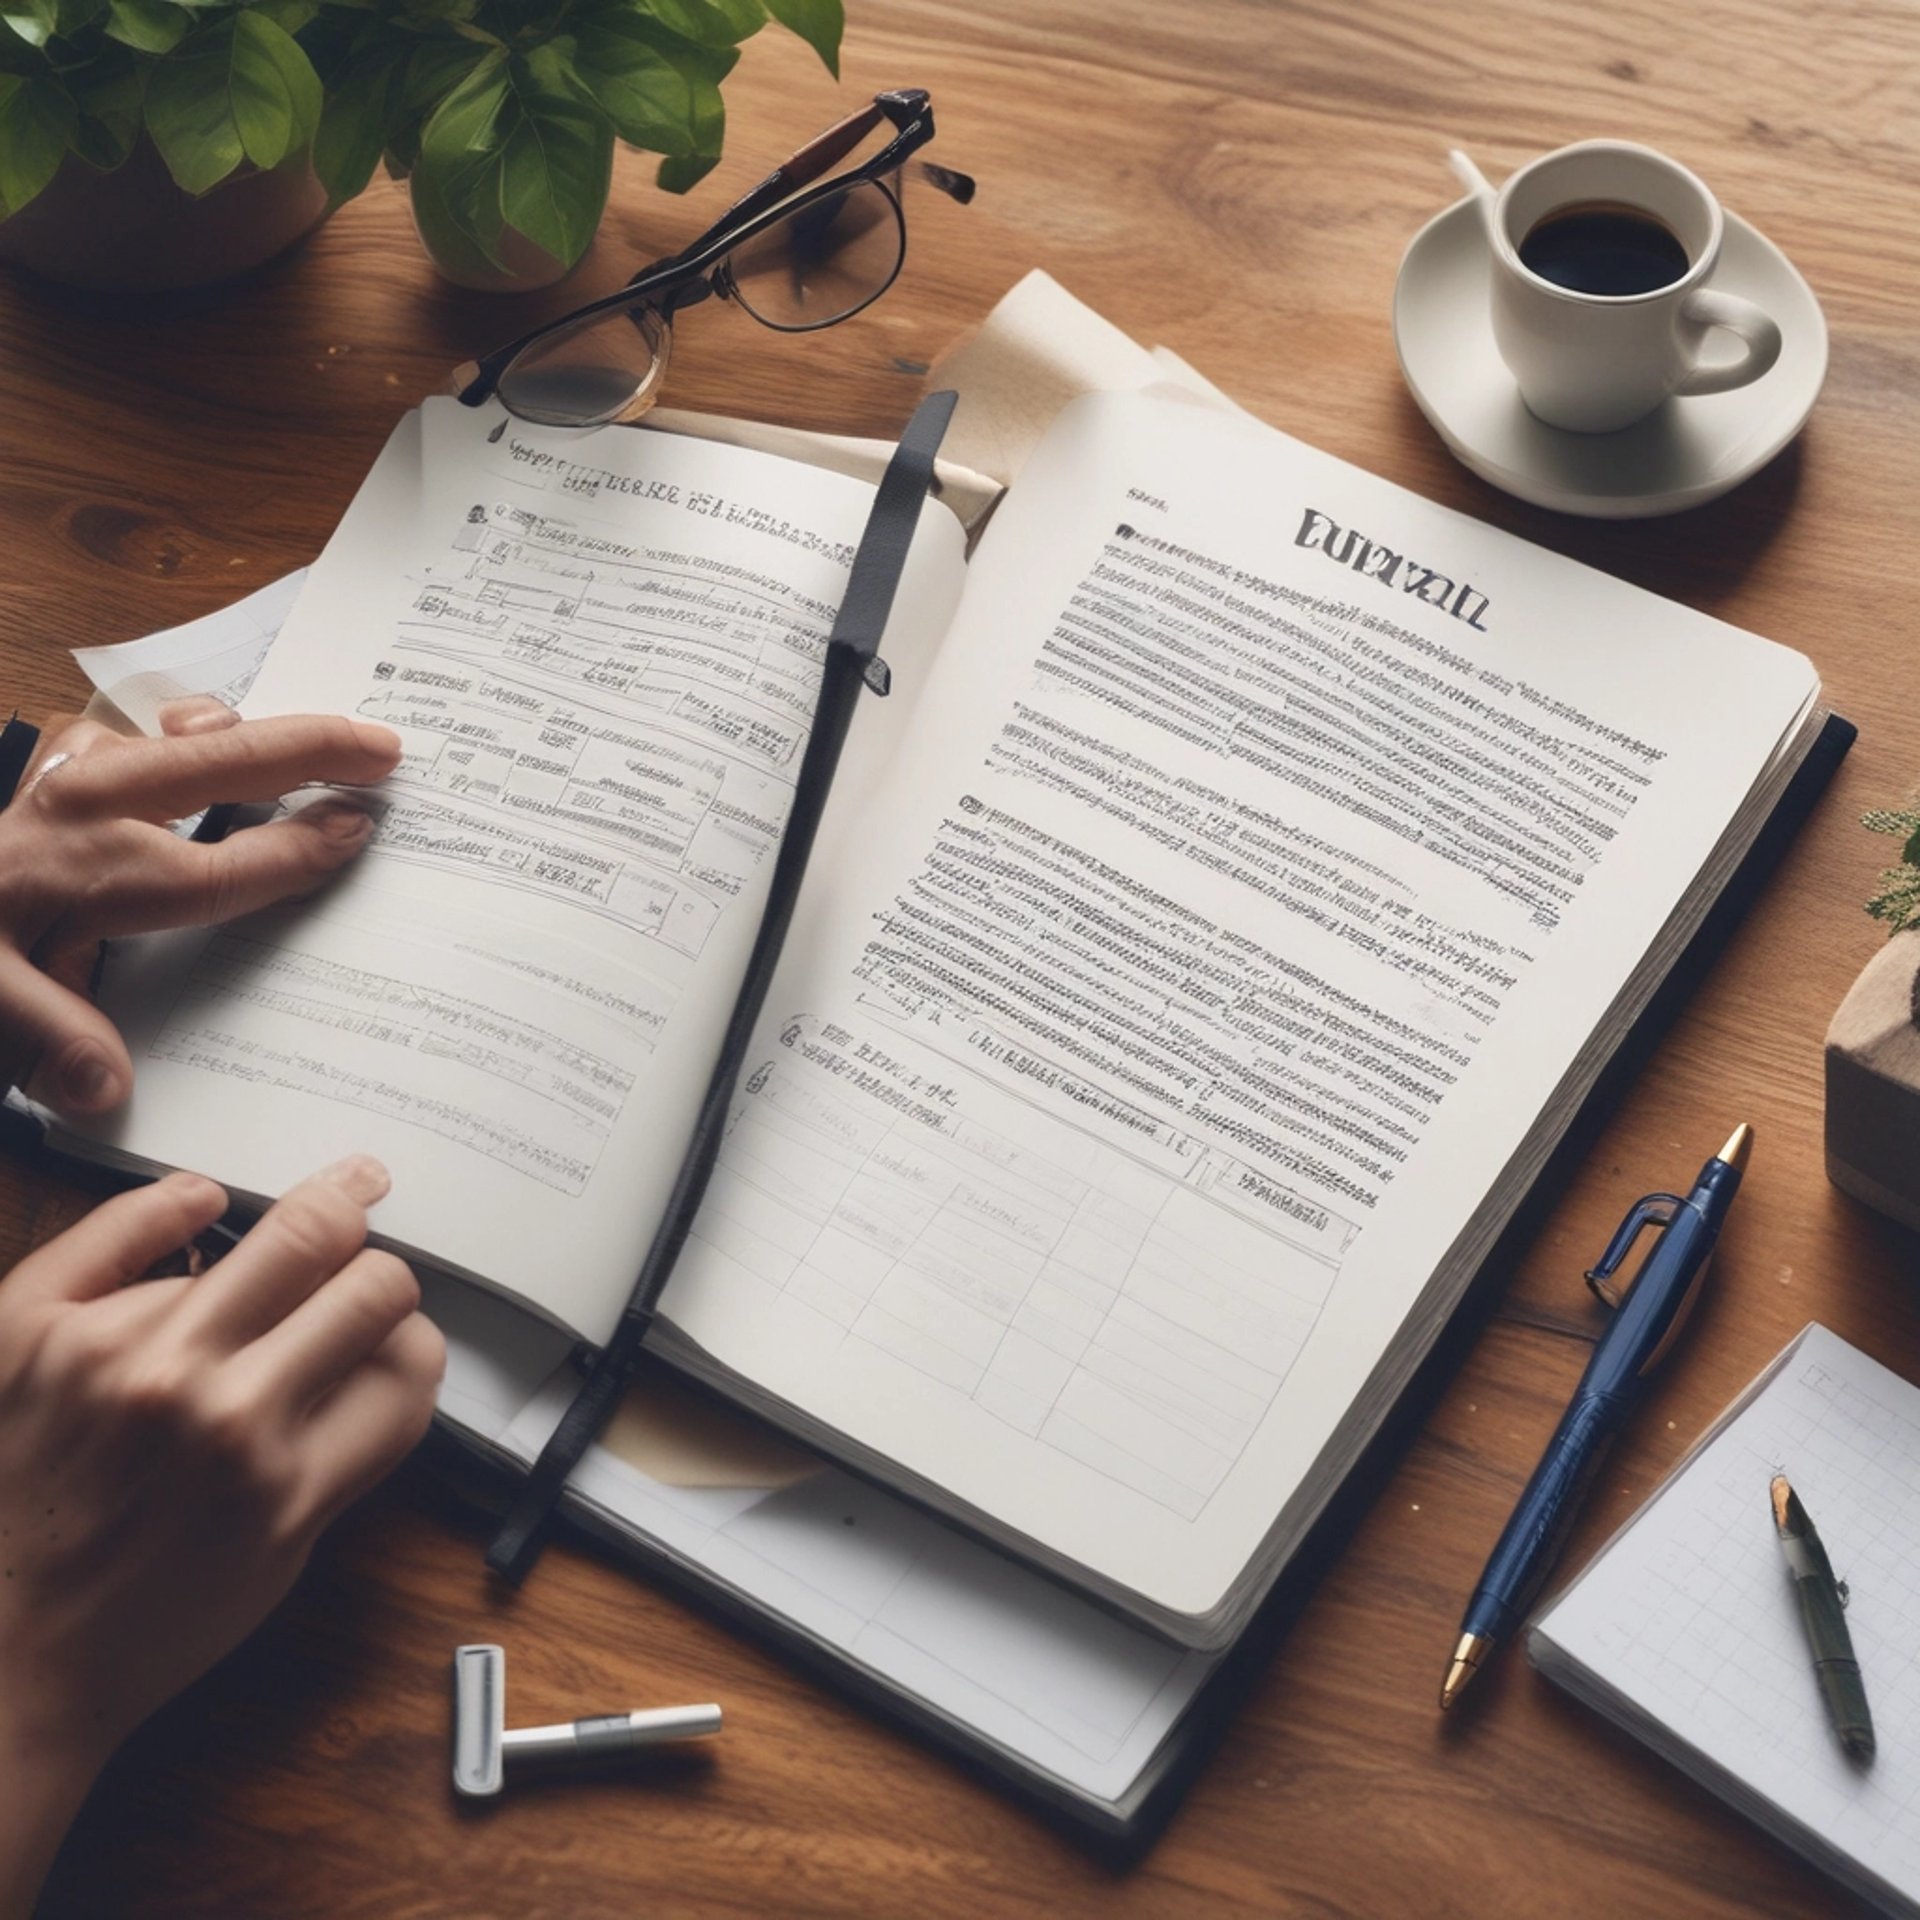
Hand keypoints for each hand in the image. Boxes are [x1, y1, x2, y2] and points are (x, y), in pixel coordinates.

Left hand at [0, 700, 399, 1117]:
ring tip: (287, 736)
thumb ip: (52, 1039)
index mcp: (99, 870)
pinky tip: (187, 740)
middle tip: (385, 748)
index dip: (303, 850)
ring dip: (235, 730)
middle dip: (316, 748)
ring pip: (173, 732)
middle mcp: (92, 806)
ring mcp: (66, 776)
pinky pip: (128, 733)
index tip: (363, 833)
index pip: (231, 864)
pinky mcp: (44, 771)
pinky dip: (172, 730)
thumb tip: (110, 1089)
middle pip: (230, 761)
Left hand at [0, 1159, 442, 1912]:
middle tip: (372, 1267)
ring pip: (281, 1232)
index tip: (397, 1336)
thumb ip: (344, 1458)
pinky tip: (201, 1205)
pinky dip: (178, 1204)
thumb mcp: (277, 1565)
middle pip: (370, 1281)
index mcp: (280, 1482)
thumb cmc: (127, 1625)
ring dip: (320, 1217)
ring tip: (334, 1200)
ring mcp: (121, 1359)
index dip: (415, 1342)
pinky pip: (131, 1222)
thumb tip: (385, 1352)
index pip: (408, 1362)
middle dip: (382, 1275)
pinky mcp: (35, 1329)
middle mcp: (211, 1410)